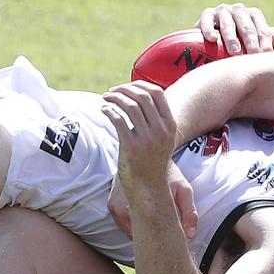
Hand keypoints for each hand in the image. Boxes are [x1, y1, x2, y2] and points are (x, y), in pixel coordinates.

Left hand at [101, 82, 187, 200]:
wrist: (149, 188)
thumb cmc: (151, 162)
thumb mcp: (162, 139)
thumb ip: (155, 120)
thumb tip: (139, 97)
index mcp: (169, 125)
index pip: (157, 93)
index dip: (139, 85)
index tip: (126, 87)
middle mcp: (160, 130)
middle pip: (142, 96)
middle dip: (124, 89)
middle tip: (111, 91)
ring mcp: (147, 138)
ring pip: (129, 106)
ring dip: (114, 98)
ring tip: (105, 98)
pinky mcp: (132, 146)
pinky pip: (118, 120)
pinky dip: (109, 111)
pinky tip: (103, 110)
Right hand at [108, 163, 196, 238]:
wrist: (146, 154)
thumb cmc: (167, 173)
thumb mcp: (182, 189)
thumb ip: (189, 212)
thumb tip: (190, 235)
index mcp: (140, 208)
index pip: (150, 237)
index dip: (162, 240)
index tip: (172, 240)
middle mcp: (123, 210)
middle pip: (138, 235)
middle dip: (151, 237)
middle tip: (165, 236)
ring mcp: (115, 208)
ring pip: (130, 231)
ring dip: (141, 231)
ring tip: (155, 226)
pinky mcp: (111, 206)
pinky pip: (124, 223)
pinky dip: (133, 223)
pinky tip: (144, 218)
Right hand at [196, 3, 273, 55]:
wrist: (209, 40)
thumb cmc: (237, 42)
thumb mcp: (252, 40)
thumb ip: (266, 38)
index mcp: (252, 15)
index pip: (261, 27)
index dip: (264, 40)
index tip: (265, 54)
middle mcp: (239, 10)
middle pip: (246, 25)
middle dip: (251, 41)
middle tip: (253, 55)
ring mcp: (222, 11)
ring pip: (228, 23)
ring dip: (232, 38)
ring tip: (235, 52)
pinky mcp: (207, 14)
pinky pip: (207, 20)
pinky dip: (209, 29)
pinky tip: (212, 38)